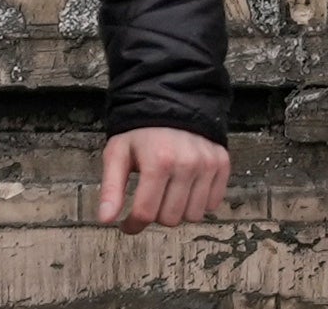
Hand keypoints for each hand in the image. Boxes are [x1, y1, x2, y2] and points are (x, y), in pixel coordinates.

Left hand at [96, 127, 233, 228]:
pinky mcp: (222, 164)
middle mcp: (187, 163)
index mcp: (158, 161)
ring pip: (193, 215)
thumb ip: (111, 188)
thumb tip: (105, 219)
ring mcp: (208, 164)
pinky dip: (199, 202)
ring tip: (168, 192)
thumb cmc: (141, 131)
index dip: (133, 225)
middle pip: (170, 218)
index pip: (146, 213)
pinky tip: (187, 188)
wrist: (172, 102)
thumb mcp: (117, 153)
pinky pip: (213, 204)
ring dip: (179, 210)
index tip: (128, 224)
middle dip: (156, 214)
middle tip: (150, 198)